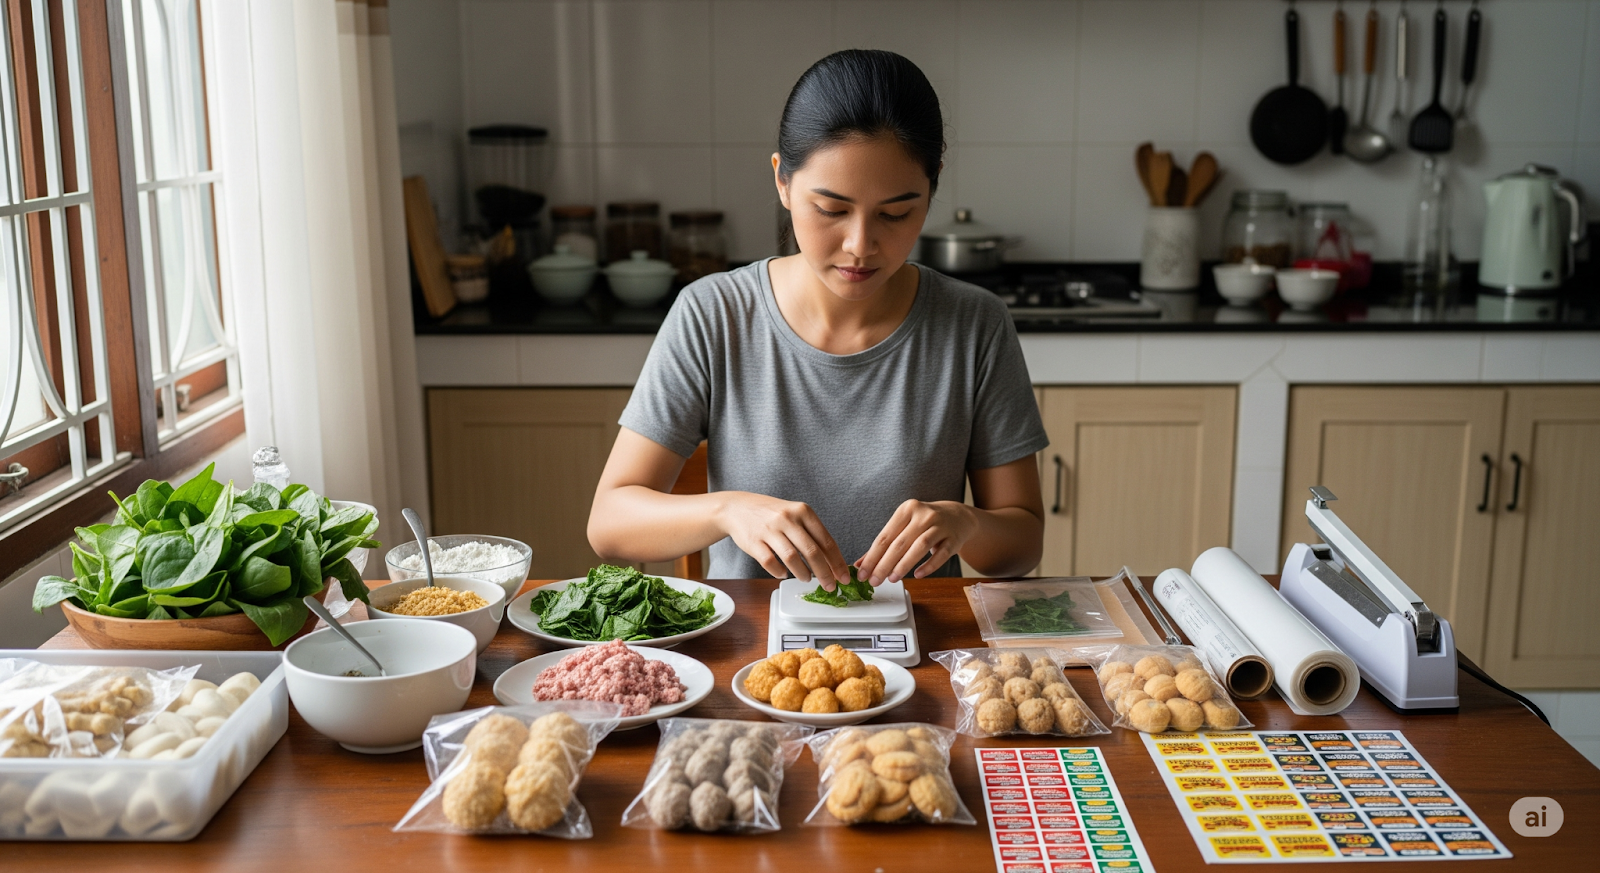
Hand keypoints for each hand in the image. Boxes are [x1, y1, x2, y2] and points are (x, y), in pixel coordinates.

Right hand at [716, 492, 849, 585]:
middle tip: (830, 586)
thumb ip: (812, 534)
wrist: (737, 507)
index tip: (844, 577)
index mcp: (803, 511)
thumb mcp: (795, 514)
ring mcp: (769, 530)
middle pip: (812, 552)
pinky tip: (783, 574)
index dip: (837, 562)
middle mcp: (787, 519)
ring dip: (802, 574)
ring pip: (792, 559)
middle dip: (824, 573)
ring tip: (806, 578)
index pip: (826, 541)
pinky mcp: (754, 542)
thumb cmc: (771, 514)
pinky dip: (779, 573)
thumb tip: (832, 561)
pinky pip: (770, 563)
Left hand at [857, 500, 978, 583]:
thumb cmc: (925, 524)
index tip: (862, 573)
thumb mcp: (904, 527)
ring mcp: (940, 526)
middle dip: (884, 564)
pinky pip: (941, 554)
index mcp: (906, 510)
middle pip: (899, 543)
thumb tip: (860, 565)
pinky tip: (918, 575)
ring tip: (892, 579)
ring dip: (904, 565)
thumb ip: (883, 545)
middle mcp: (923, 515)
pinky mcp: (953, 538)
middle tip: (874, 581)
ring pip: (919, 546)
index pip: (884, 536)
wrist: (958, 517)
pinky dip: (929, 566)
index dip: (872, 557)